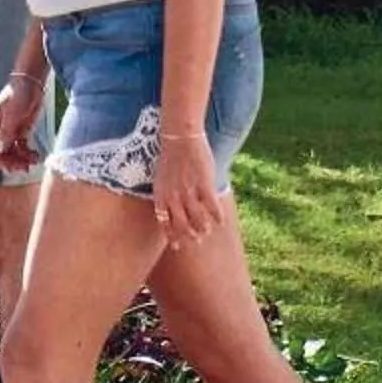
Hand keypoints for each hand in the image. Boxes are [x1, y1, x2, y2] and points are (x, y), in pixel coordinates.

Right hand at [0, 74, 43, 172]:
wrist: (32, 82)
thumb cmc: (19, 93)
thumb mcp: (13, 113)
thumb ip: (6, 133)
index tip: (9, 167)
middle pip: (1, 154)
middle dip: (12, 163)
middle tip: (24, 168)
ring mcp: (11, 132)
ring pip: (12, 153)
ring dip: (21, 160)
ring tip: (34, 162)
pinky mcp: (22, 132)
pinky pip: (22, 148)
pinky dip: (28, 154)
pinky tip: (36, 156)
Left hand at [150, 130, 221, 249]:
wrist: (180, 136)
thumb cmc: (170, 156)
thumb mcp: (161, 178)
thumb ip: (165, 195)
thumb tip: (169, 209)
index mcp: (161, 196)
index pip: (165, 224)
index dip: (172, 237)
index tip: (178, 246)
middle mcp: (174, 197)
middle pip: (182, 227)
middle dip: (190, 236)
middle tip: (197, 239)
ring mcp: (188, 192)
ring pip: (198, 220)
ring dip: (204, 228)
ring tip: (208, 228)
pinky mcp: (203, 185)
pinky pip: (212, 208)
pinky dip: (217, 216)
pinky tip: (220, 220)